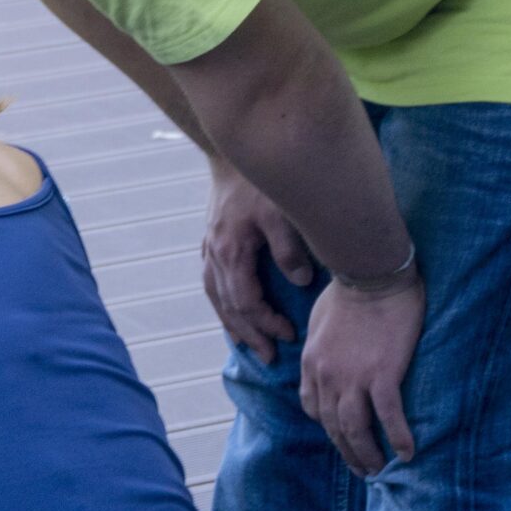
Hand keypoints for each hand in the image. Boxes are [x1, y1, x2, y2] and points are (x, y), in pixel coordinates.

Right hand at [202, 160, 315, 359]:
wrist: (234, 154)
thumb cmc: (260, 182)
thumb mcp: (280, 213)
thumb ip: (289, 249)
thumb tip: (300, 282)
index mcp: (232, 252)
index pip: (246, 302)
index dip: (267, 323)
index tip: (289, 335)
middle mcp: (216, 255)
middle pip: (229, 306)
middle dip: (250, 334)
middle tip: (269, 356)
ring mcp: (210, 248)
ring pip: (216, 296)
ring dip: (232, 323)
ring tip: (247, 343)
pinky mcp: (211, 240)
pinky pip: (212, 280)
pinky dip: (221, 301)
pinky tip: (231, 309)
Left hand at [300, 273, 424, 476]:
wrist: (370, 273)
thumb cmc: (347, 291)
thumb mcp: (318, 322)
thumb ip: (318, 347)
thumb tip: (324, 362)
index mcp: (310, 363)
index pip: (313, 407)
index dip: (328, 427)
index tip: (342, 438)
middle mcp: (327, 375)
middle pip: (334, 426)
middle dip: (347, 451)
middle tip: (362, 469)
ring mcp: (354, 377)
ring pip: (356, 429)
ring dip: (367, 455)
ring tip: (380, 470)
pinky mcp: (383, 374)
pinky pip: (389, 417)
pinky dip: (398, 438)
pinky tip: (408, 453)